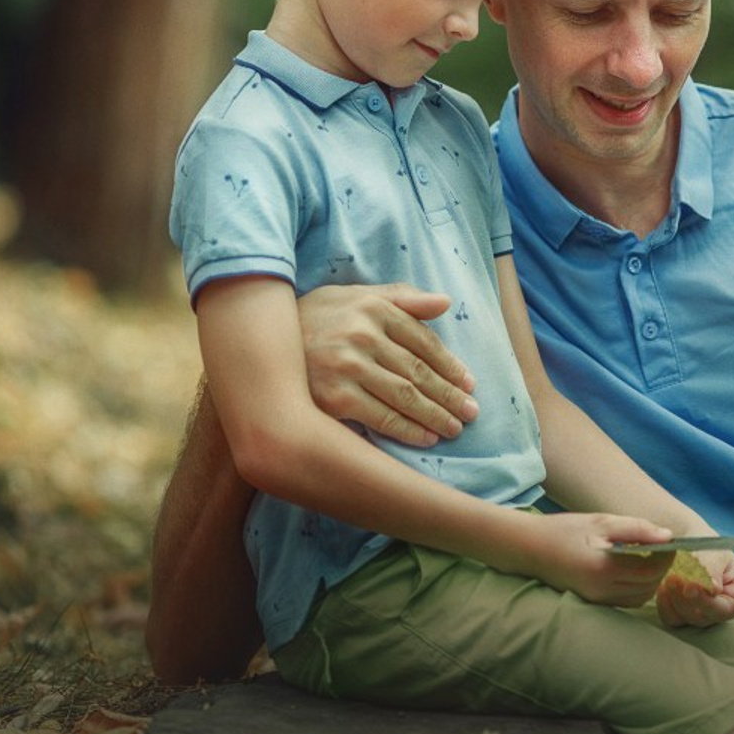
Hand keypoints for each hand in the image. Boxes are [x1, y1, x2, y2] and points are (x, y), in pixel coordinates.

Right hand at [296, 282, 477, 446]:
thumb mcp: (354, 295)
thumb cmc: (316, 317)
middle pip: (419, 371)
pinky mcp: (334, 397)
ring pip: (405, 396)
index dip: (450, 365)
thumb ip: (401, 298)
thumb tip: (446, 302)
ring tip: (455, 428)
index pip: (423, 340)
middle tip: (472, 412)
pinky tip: (426, 437)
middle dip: (450, 395)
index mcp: (374, 308)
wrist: (261, 342)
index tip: (468, 383)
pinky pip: (380, 417)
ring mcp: (348, 367)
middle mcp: (363, 335)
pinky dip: (408, 430)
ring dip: (436, 415)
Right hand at [520, 513, 674, 606]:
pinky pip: (625, 601)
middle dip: (660, 569)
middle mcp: (602, 591)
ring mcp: (597, 600)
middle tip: (660, 548)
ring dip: (650, 581)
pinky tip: (631, 569)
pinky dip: (636, 588)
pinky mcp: (594, 603)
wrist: (529, 548)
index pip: (651, 570)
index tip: (669, 541)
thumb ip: (636, 529)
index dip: (666, 557)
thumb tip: (667, 536)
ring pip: (639, 598)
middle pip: (648, 588)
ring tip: (647, 557)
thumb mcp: (600, 522)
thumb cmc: (564, 530)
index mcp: (605, 568)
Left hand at [655, 550, 733, 627]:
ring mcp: (705, 616)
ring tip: (671, 575)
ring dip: (678, 596)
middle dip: (698, 597)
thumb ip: (711, 567)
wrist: (678, 547)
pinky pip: (672, 617)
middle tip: (683, 579)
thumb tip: (713, 590)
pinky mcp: (683, 618)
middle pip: (716, 612)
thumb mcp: (710, 550)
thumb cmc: (704, 546)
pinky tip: (665, 585)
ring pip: (692, 617)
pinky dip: (666, 601)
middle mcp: (727, 606)